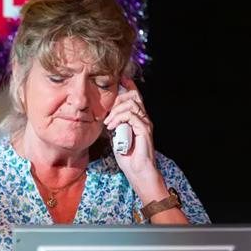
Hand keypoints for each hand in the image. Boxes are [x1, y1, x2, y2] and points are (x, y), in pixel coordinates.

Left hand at [102, 78, 166, 200]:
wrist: (138, 172)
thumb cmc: (127, 157)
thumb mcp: (116, 137)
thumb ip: (114, 125)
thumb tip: (104, 116)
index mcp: (138, 119)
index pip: (135, 97)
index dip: (129, 86)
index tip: (120, 79)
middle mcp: (144, 119)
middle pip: (133, 97)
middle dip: (117, 100)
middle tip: (107, 114)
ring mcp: (146, 124)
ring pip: (131, 105)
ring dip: (116, 112)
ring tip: (108, 123)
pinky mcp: (145, 130)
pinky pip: (131, 116)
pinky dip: (119, 119)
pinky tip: (112, 127)